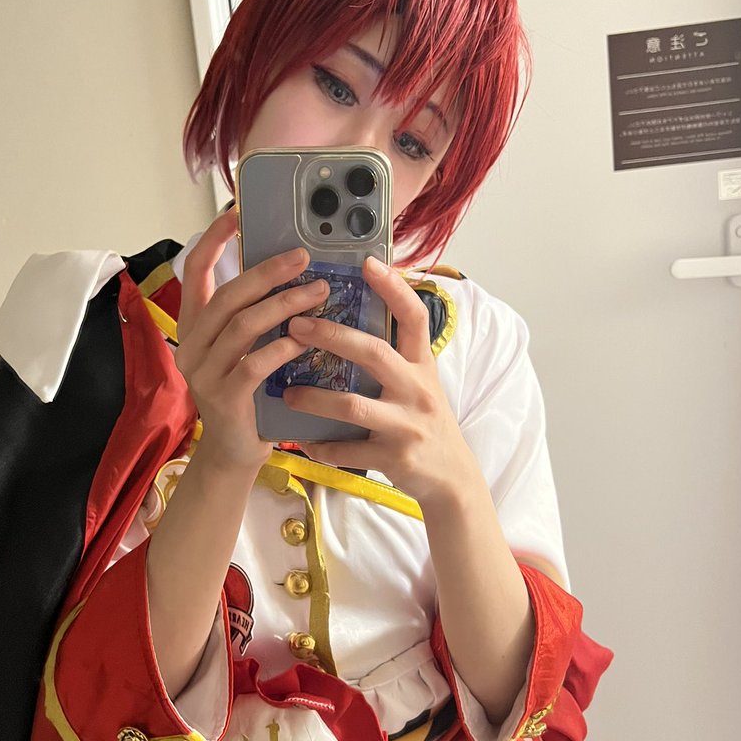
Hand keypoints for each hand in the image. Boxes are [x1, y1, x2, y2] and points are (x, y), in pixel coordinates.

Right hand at [174, 208, 328, 471]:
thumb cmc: (250, 394)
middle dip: (267, 272)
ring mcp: (204, 373)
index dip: (214, 240)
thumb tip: (293, 269)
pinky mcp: (223, 398)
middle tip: (304, 257)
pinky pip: (253, 364)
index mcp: (194, 325)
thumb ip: (256, 315)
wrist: (236, 453)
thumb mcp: (247, 348)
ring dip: (284, 304)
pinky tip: (306, 338)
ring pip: (242, 326)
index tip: (237, 213)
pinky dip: (282, 347)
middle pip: (227, 296)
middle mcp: (192, 345)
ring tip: (319, 292)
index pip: (194, 271)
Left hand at [282, 255, 475, 505]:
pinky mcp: (394, 457)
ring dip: (314, 399)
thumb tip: (352, 321)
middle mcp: (417, 390)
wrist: (452, 477)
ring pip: (353, 406)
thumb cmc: (425, 422)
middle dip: (332, 336)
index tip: (368, 263)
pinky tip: (302, 441)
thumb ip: (395, 357)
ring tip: (288, 394)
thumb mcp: (421, 384)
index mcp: (423, 366)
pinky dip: (322, 446)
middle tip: (296, 325)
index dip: (393, 288)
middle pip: (374, 353)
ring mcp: (406, 424)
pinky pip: (348, 451)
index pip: (414, 317)